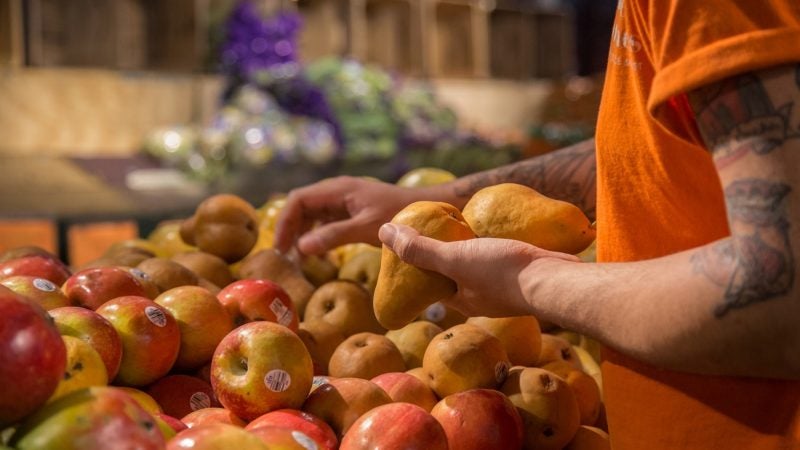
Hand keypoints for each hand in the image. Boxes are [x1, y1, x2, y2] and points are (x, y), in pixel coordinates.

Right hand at [274, 176, 418, 254]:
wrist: (424, 207)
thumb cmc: (398, 214)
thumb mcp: (366, 228)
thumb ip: (334, 236)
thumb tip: (301, 247)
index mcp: (337, 189)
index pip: (298, 200)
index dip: (285, 222)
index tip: (282, 247)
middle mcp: (337, 191)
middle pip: (301, 206)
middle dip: (291, 229)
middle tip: (286, 256)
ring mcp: (343, 199)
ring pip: (312, 213)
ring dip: (302, 232)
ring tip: (299, 257)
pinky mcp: (351, 210)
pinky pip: (325, 219)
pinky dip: (317, 234)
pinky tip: (318, 253)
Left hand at [378, 223, 580, 317]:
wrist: (556, 281)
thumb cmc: (501, 273)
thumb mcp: (453, 258)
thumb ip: (420, 249)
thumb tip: (383, 232)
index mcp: (461, 301)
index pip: (431, 284)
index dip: (418, 264)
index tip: (411, 241)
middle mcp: (482, 298)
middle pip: (455, 273)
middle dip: (445, 254)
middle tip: (435, 226)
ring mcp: (505, 287)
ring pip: (480, 264)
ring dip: (471, 247)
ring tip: (463, 222)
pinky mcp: (524, 273)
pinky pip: (502, 257)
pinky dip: (494, 243)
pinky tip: (495, 224)